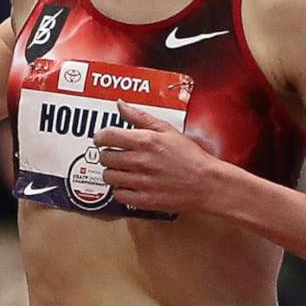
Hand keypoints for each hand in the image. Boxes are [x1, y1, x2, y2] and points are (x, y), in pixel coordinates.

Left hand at [94, 103, 226, 214]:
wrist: (206, 183)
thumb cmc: (190, 156)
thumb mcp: (167, 130)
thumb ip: (141, 117)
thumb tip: (121, 105)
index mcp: (146, 141)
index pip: (107, 136)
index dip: (99, 137)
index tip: (101, 139)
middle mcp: (140, 161)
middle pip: (105, 157)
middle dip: (108, 154)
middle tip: (116, 155)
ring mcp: (141, 182)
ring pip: (109, 177)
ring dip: (112, 172)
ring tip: (123, 170)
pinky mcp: (143, 200)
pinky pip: (118, 195)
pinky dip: (120, 190)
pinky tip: (129, 185)